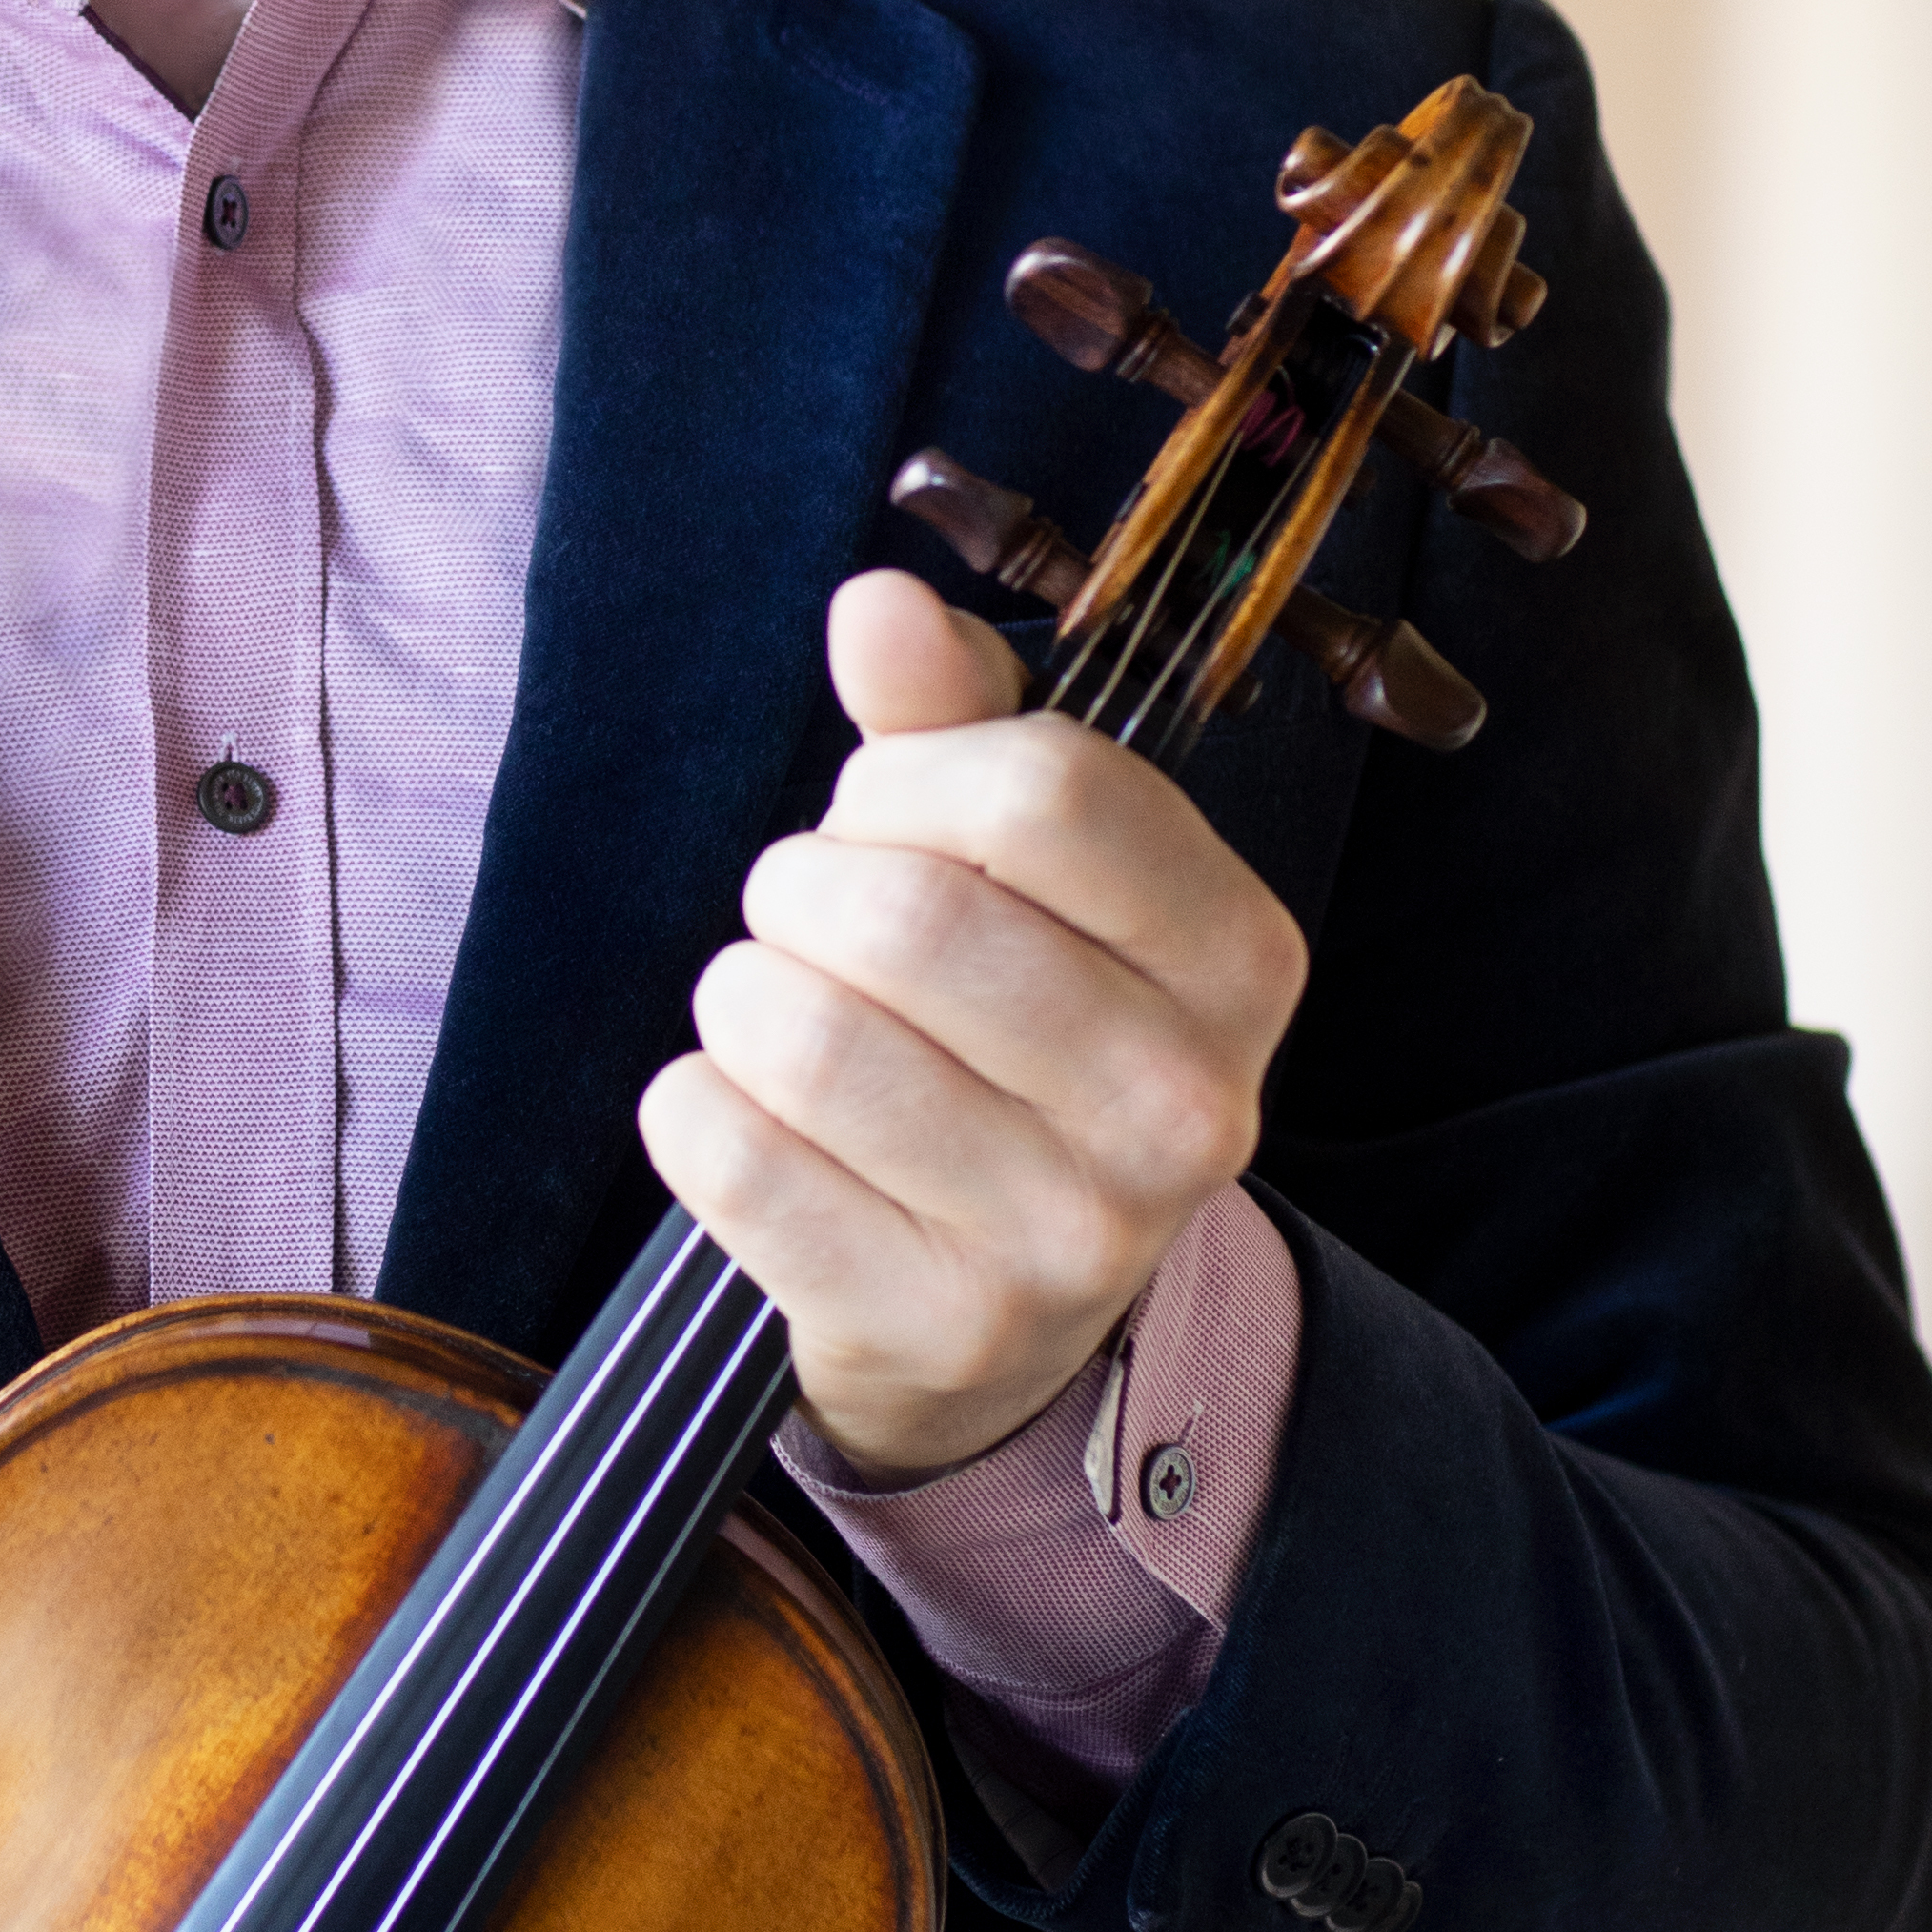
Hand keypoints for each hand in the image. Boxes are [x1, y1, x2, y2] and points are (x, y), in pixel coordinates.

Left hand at [642, 567, 1305, 1480]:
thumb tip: (878, 605)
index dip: (907, 780)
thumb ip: (948, 720)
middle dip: (803, 892)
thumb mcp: (1009, 866)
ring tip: (778, 1020)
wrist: (994, 1311)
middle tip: (811, 928)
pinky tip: (752, 1124)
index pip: (1046, 789)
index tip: (880, 816)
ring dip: (740, 999)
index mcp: (1236, 958)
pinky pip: (726, 1151)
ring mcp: (1071, 1239)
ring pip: (800, 1034)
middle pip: (906, 912)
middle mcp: (1185, 1108)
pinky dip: (695, 1110)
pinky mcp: (937, 1326)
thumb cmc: (996, 1036)